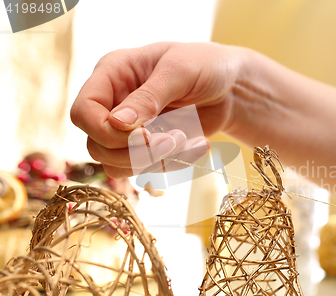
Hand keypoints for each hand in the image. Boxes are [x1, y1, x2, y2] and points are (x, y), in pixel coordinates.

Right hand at [71, 42, 241, 177]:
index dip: (105, 131)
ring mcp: (131, 130)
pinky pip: (149, 170)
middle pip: (97, 146)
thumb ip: (149, 96)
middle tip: (173, 140)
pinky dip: (174, 164)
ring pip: (119, 165)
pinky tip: (199, 145)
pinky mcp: (150, 147)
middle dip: (136, 151)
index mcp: (112, 75)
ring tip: (187, 140)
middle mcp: (115, 104)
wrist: (232, 87)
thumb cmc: (206, 65)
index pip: (83, 113)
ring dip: (155, 161)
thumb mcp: (179, 71)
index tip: (143, 133)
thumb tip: (117, 123)